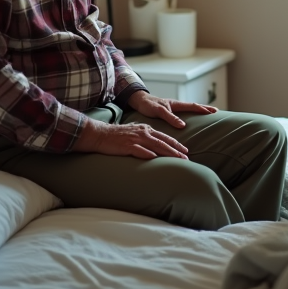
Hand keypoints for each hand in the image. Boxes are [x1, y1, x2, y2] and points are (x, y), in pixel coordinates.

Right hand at [70, 118, 189, 159]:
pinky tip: (154, 158)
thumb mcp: (134, 134)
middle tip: (187, 157)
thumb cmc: (117, 136)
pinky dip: (147, 154)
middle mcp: (143, 133)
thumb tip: (156, 149)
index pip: (164, 137)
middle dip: (177, 150)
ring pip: (155, 146)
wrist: (100, 134)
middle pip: (163, 142)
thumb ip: (146, 139)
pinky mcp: (127, 145)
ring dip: (168, 153)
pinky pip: (139, 150)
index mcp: (146, 129)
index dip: (176, 144)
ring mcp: (135, 139)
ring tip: (178, 159)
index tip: (186, 151)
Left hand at [127, 90, 216, 128]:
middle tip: (216, 111)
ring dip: (199, 111)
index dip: (203, 109)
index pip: (192, 106)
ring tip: (208, 114)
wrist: (139, 101)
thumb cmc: (148, 105)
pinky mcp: (169, 112)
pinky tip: (192, 119)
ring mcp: (173, 108)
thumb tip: (183, 126)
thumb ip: (170, 118)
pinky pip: (183, 113)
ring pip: (189, 109)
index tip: (213, 112)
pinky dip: (190, 114)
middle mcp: (176, 106)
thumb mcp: (159, 111)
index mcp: (175, 104)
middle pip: (194, 106)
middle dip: (205, 108)